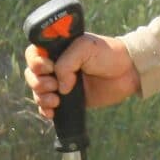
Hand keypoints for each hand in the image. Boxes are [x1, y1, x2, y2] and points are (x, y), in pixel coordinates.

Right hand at [24, 33, 139, 121]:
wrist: (128, 72)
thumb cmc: (108, 54)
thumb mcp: (85, 48)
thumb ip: (67, 63)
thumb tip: (60, 87)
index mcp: (58, 49)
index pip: (33, 54)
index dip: (35, 62)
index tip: (48, 67)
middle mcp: (56, 66)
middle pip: (31, 75)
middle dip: (38, 82)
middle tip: (55, 85)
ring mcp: (61, 83)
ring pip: (37, 92)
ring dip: (41, 97)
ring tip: (57, 100)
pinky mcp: (68, 100)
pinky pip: (47, 107)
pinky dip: (45, 110)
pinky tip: (52, 112)